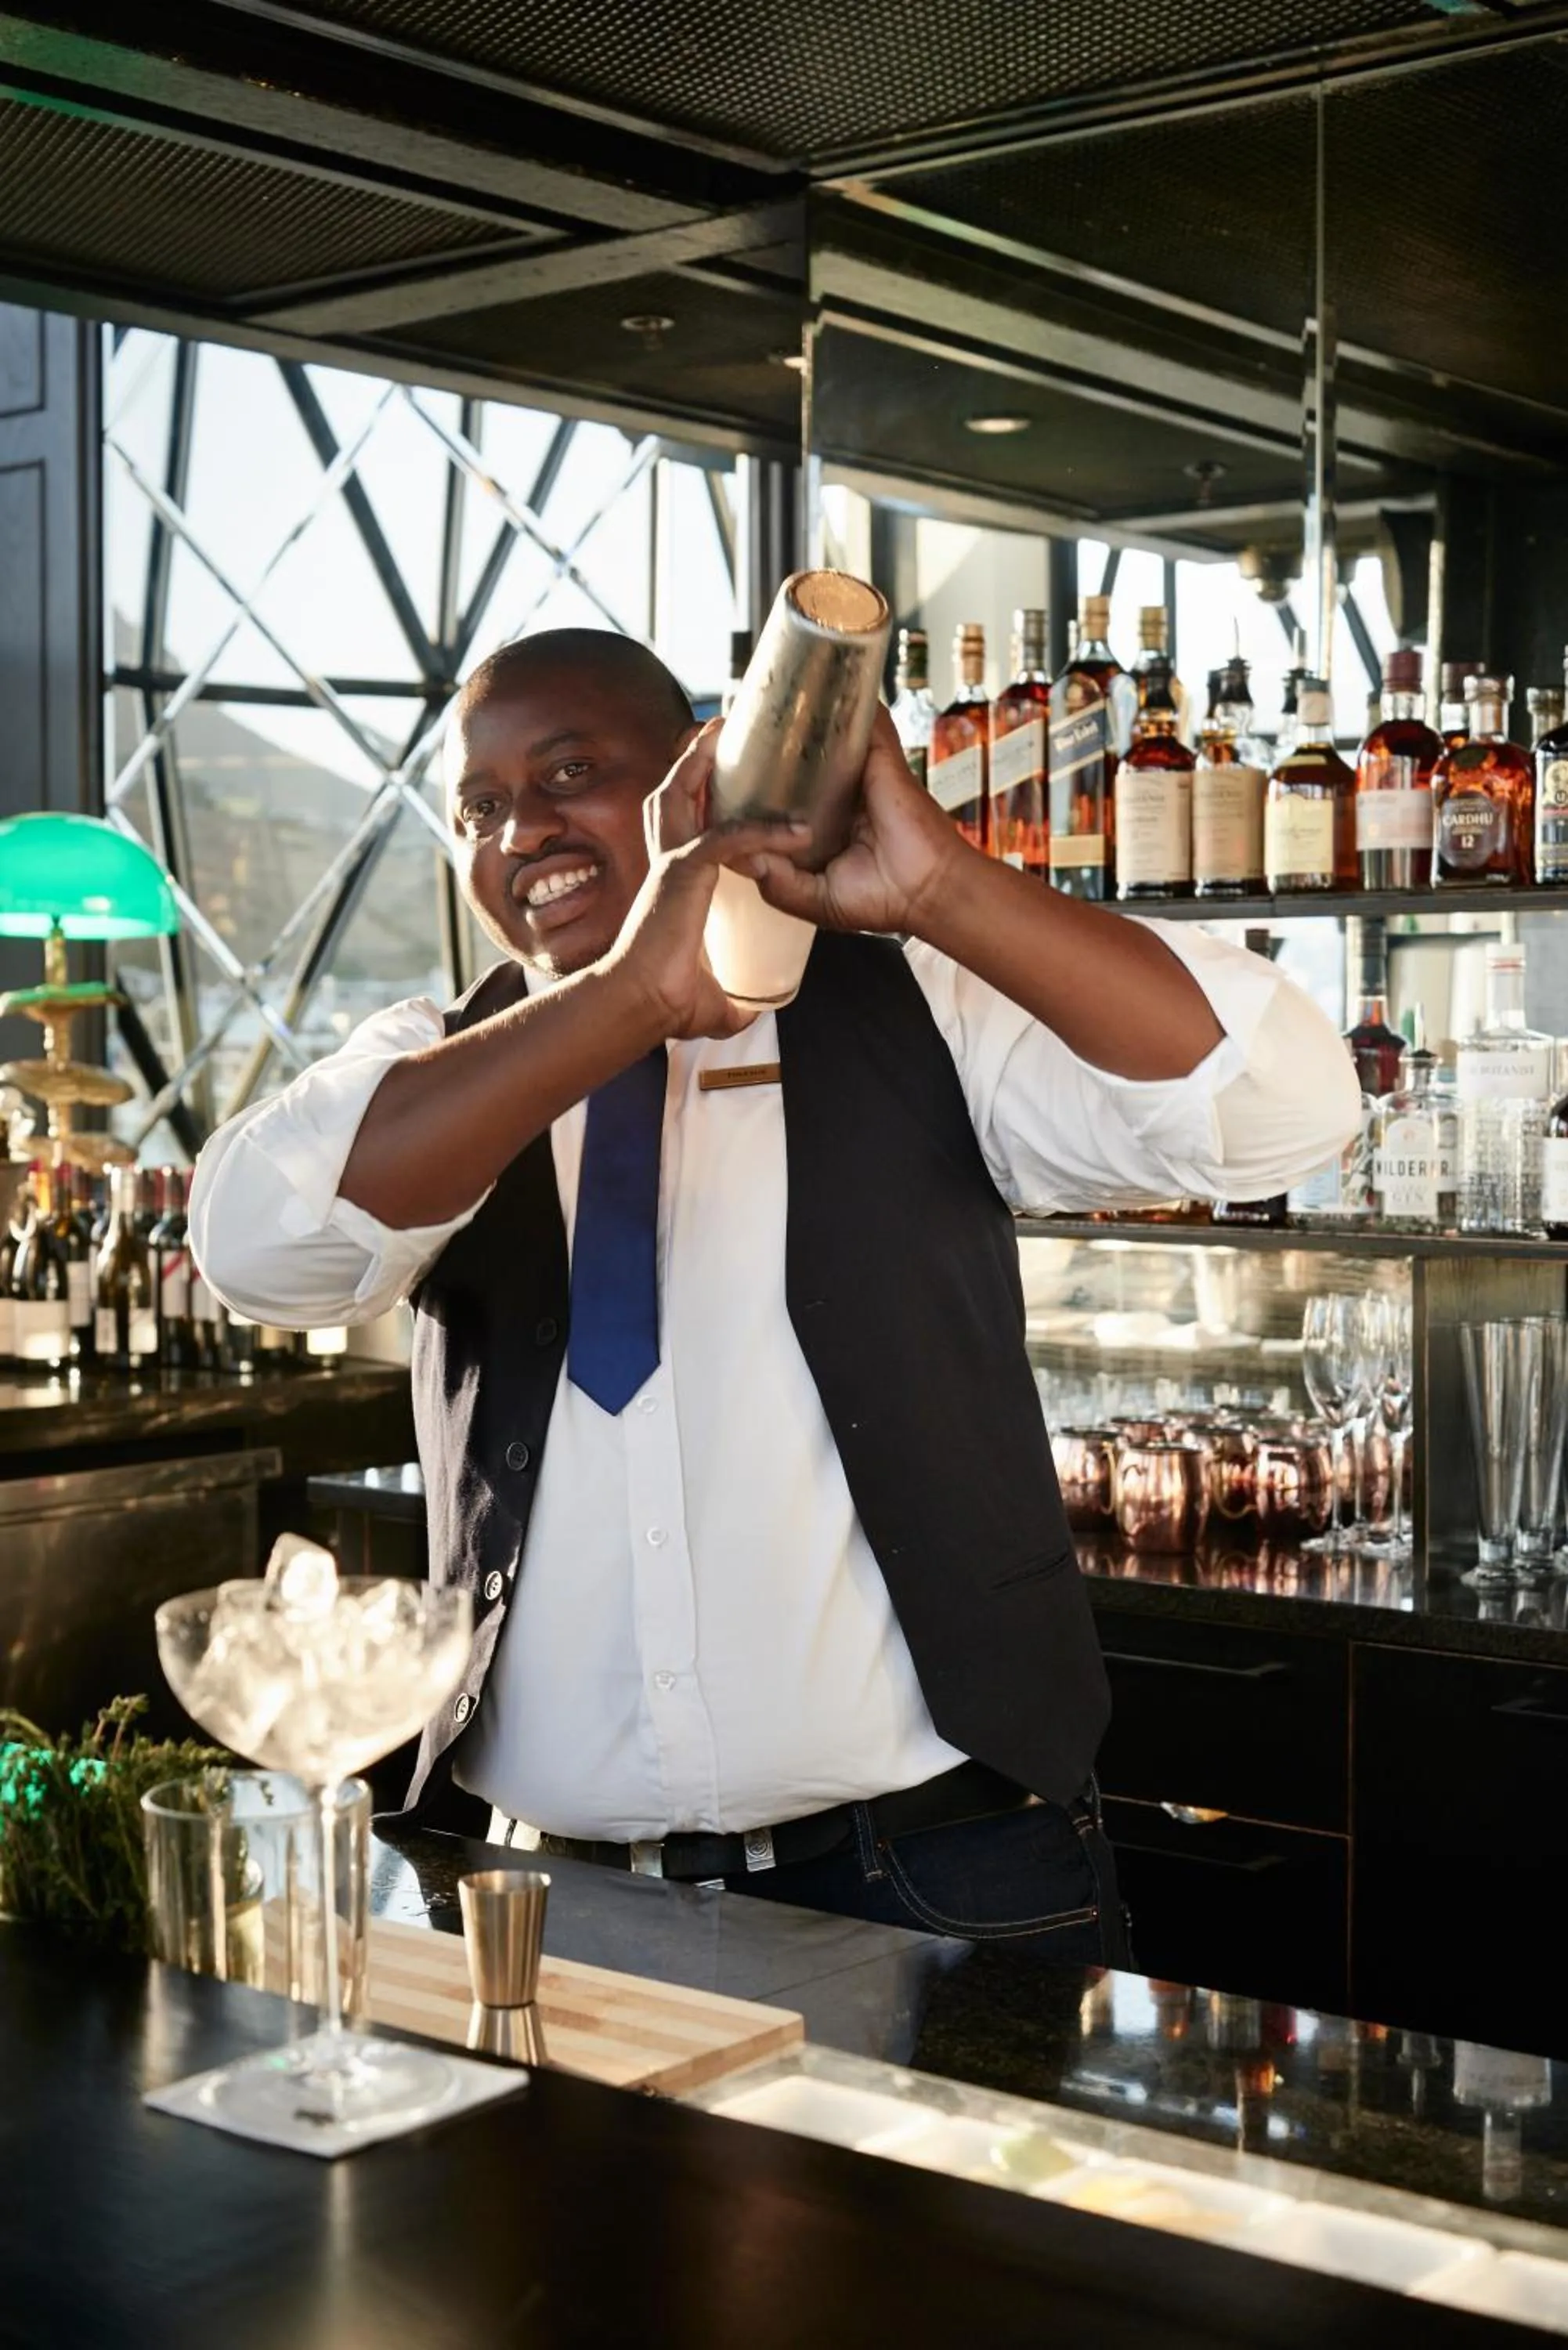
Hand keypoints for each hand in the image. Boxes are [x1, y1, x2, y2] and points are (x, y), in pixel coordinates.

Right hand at [604, 722, 813, 1039]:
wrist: (641, 1006)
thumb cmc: (665, 1003)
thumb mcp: (713, 998)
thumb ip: (733, 1000)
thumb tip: (754, 1015)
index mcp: (671, 883)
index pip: (682, 826)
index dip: (695, 798)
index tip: (722, 779)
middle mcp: (666, 865)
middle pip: (673, 794)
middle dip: (693, 760)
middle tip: (719, 732)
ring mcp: (672, 864)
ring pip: (685, 796)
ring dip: (707, 765)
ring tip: (730, 735)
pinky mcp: (683, 873)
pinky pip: (727, 837)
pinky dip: (761, 829)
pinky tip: (797, 829)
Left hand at [742, 706, 973, 938]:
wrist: (927, 892)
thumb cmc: (880, 900)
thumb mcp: (810, 898)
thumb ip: (773, 879)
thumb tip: (736, 851)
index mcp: (815, 826)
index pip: (772, 796)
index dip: (740, 786)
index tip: (710, 780)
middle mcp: (833, 794)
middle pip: (788, 759)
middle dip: (754, 747)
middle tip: (720, 739)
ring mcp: (855, 771)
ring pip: (817, 732)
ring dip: (790, 718)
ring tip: (753, 712)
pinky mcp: (876, 756)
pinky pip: (855, 718)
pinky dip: (837, 701)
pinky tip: (805, 691)